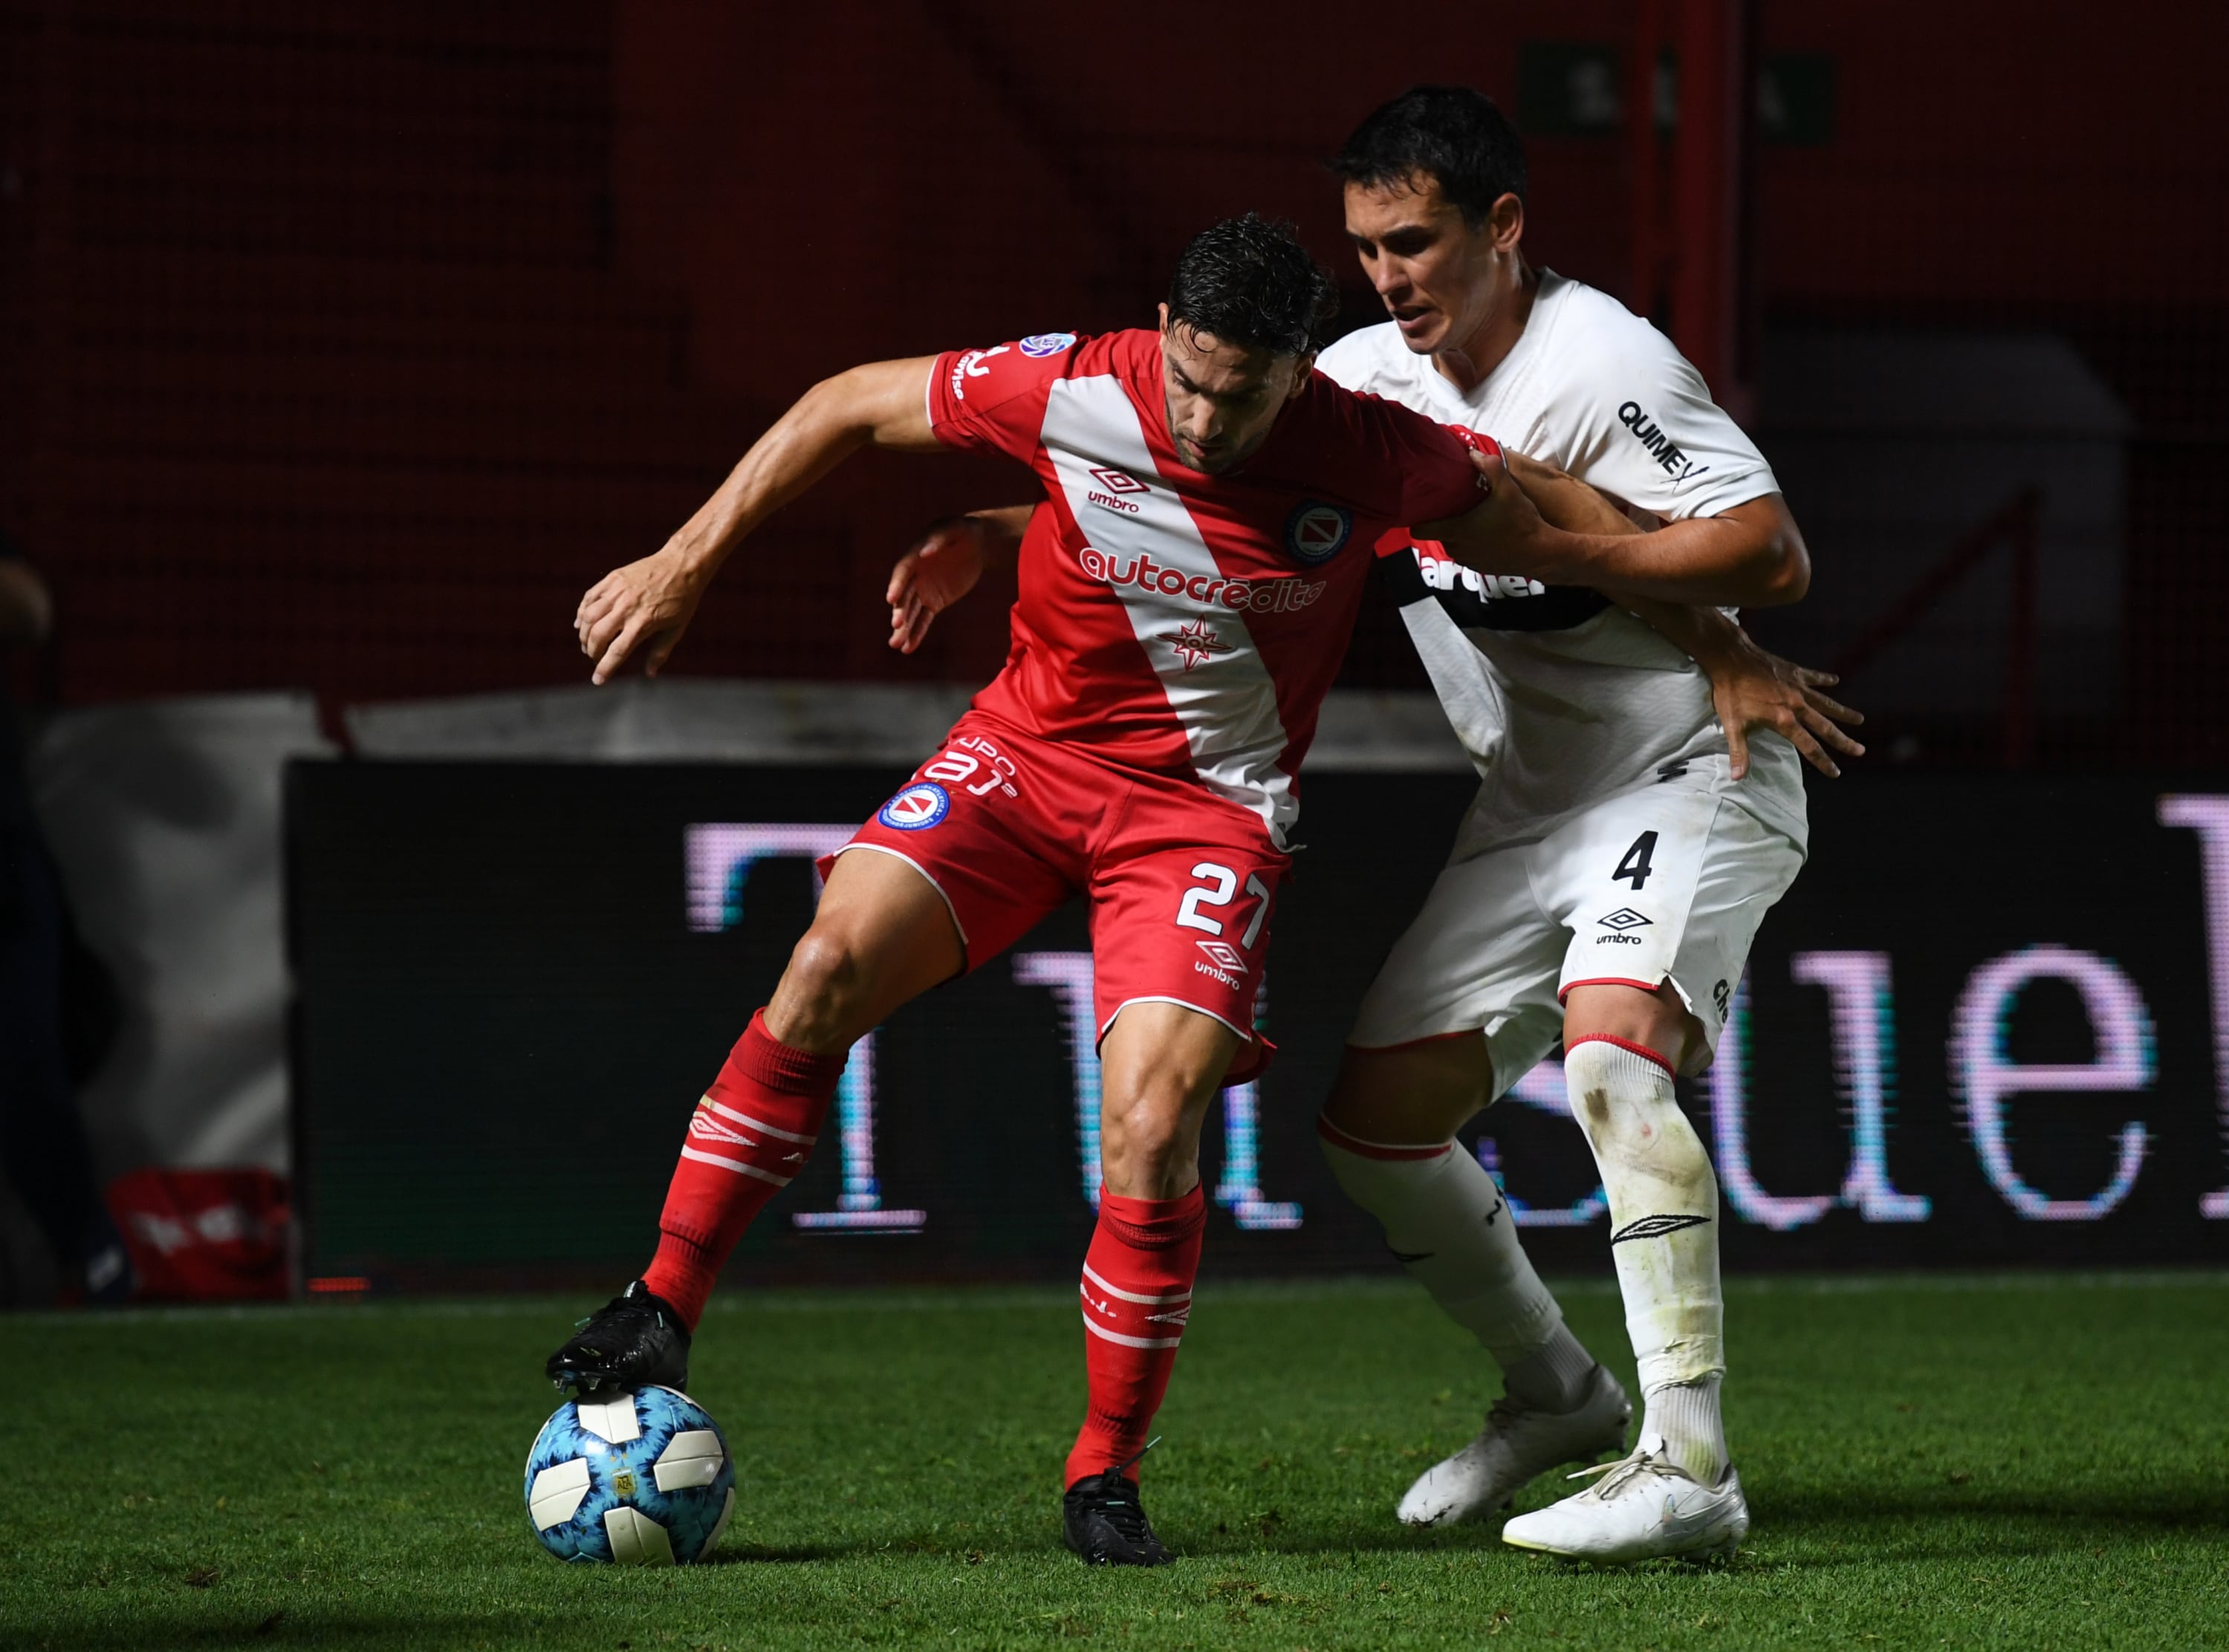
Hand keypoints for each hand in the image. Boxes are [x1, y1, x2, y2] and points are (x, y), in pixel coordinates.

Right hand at [575, 545, 706, 683]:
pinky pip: (590, 598)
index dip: (605, 668)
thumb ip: (661, 652)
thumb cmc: (683, 599)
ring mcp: (618, 591)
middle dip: (592, 652)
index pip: (617, 652)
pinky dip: (582, 612)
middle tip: (594, 658)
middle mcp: (627, 607)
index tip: (598, 680)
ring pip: (588, 617)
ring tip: (587, 643)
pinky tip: (582, 622)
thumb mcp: (676, 629)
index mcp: (643, 623)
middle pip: (598, 635)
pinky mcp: (613, 579)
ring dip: (583, 634)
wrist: (682, 565)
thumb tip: (650, 674)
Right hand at [885, 517, 989, 653]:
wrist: (975, 544)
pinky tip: (908, 648)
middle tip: (896, 627)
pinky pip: (923, 620)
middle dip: (900, 612)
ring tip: (896, 645)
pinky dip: (917, 633)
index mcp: (914, 557)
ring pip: (911, 612)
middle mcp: (914, 576)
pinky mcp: (934, 602)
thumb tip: (925, 551)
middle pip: (904, 596)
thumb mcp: (953, 529)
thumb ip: (938, 539)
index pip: (902, 573)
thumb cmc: (961, 531)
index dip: (896, 585)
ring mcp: (923, 590)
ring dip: (904, 629)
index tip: (891, 599)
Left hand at [1416, 444, 1550, 570]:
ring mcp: (1467, 560)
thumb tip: (1473, 453)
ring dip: (1455, 533)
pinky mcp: (1478, 568)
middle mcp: (1457, 548)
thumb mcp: (1508, 489)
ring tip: (1468, 517)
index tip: (1422, 507)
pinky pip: (1465, 554)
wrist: (1541, 552)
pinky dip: (1469, 544)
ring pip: (1451, 544)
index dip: (1416, 519)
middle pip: (1436, 534)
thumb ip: (1490, 467)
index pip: (1419, 530)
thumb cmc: (1521, 521)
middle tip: (1451, 505)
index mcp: (1456, 530)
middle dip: (1441, 521)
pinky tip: (1483, 533)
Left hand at [1701, 627, 1865, 779]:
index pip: (1809, 747)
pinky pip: (1814, 677)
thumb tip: (1738, 778)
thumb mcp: (1733, 726)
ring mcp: (1798, 687)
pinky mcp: (1794, 672)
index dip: (1823, 762)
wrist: (1731, 659)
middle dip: (1843, 741)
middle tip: (1860, 751)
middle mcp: (1797, 705)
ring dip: (1843, 712)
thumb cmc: (1730, 694)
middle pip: (1825, 727)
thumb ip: (1740, 753)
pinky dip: (1825, 679)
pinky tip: (1835, 680)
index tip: (1836, 772)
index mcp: (1783, 720)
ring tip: (1860, 719)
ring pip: (1826, 703)